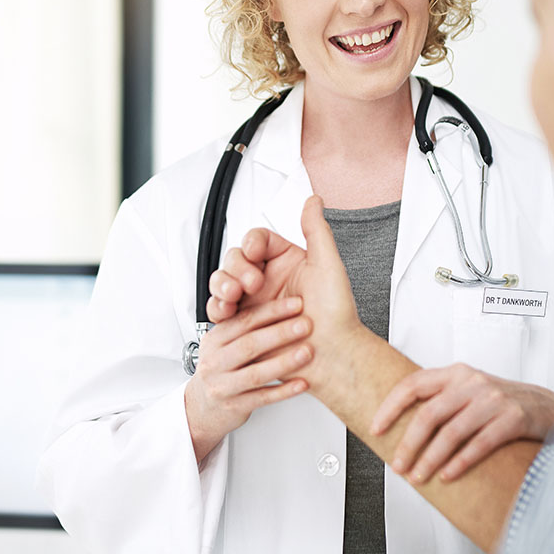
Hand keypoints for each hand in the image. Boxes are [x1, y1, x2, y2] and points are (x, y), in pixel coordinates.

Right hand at [184, 297, 312, 463]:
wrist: (202, 408)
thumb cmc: (221, 370)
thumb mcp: (224, 345)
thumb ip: (244, 327)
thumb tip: (280, 294)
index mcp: (215, 340)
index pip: (243, 320)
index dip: (271, 311)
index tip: (296, 303)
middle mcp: (215, 361)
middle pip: (249, 344)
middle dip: (280, 333)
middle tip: (306, 324)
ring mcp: (223, 386)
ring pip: (255, 373)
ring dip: (284, 362)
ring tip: (307, 352)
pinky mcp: (234, 407)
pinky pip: (262, 398)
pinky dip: (283, 391)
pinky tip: (302, 383)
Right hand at [207, 196, 361, 393]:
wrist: (332, 353)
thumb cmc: (336, 313)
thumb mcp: (328, 266)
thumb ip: (316, 230)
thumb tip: (312, 199)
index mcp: (285, 261)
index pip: (256, 240)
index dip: (251, 244)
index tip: (256, 253)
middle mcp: (267, 279)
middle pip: (234, 260)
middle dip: (235, 267)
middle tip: (250, 282)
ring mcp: (254, 302)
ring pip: (222, 283)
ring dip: (221, 285)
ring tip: (233, 296)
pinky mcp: (244, 325)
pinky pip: (220, 312)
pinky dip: (218, 309)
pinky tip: (227, 311)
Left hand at [371, 364, 553, 482]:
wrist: (548, 407)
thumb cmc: (501, 403)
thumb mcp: (469, 391)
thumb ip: (440, 400)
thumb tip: (400, 427)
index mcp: (455, 373)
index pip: (413, 385)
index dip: (391, 407)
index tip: (376, 429)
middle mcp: (472, 382)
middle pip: (429, 414)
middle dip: (409, 444)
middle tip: (397, 466)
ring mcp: (493, 400)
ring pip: (452, 432)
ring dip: (430, 459)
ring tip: (418, 477)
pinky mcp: (513, 419)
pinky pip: (480, 444)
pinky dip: (460, 462)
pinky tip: (447, 476)